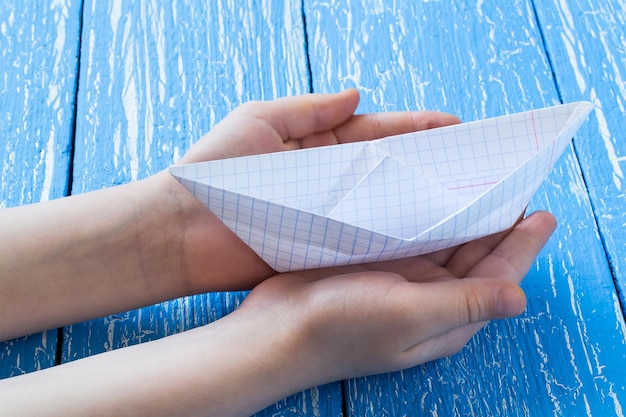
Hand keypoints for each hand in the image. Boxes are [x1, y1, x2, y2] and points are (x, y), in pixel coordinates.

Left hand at [174, 89, 461, 291]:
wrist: (182, 230)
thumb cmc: (214, 168)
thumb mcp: (259, 120)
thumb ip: (310, 110)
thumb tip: (358, 92)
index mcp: (319, 146)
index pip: (378, 133)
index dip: (417, 128)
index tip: (454, 125)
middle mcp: (331, 181)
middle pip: (390, 169)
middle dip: (429, 164)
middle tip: (473, 164)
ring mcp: (330, 216)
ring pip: (384, 206)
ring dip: (420, 201)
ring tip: (463, 198)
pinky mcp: (324, 248)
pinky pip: (366, 240)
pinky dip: (395, 237)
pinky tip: (428, 234)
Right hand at [235, 211, 555, 382]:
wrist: (277, 331)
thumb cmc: (338, 329)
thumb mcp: (406, 316)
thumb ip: (464, 304)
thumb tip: (521, 298)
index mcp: (446, 316)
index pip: (498, 276)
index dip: (524, 246)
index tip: (543, 213)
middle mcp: (430, 297)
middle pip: (476, 256)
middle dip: (498, 224)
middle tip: (515, 185)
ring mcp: (402, 279)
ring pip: (445, 241)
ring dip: (464, 216)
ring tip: (482, 182)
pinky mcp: (376, 263)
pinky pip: (413, 233)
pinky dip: (428, 215)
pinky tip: (433, 194)